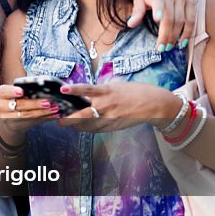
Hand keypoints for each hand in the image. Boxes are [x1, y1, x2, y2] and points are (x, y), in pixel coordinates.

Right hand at [0, 84, 59, 142]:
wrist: (8, 116)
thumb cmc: (15, 99)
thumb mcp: (15, 92)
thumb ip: (24, 89)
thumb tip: (43, 88)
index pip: (4, 91)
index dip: (12, 91)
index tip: (21, 92)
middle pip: (18, 105)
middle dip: (34, 104)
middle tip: (48, 102)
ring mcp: (5, 117)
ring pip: (26, 115)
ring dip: (42, 112)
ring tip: (54, 109)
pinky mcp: (13, 126)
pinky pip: (30, 122)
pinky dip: (43, 118)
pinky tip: (52, 116)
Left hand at [57, 82, 179, 131]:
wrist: (155, 104)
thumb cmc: (136, 91)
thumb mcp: (116, 86)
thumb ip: (101, 90)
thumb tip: (87, 93)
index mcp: (107, 91)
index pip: (87, 89)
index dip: (74, 89)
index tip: (62, 89)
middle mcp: (107, 105)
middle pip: (83, 114)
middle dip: (69, 119)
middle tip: (58, 121)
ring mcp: (110, 117)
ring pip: (88, 125)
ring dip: (77, 125)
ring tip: (68, 124)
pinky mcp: (114, 126)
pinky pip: (97, 129)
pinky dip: (89, 128)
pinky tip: (83, 126)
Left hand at [128, 0, 194, 49]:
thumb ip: (137, 11)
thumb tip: (130, 24)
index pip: (158, 2)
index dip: (159, 10)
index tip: (157, 19)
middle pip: (170, 18)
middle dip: (166, 35)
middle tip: (161, 49)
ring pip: (181, 21)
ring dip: (176, 36)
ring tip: (170, 47)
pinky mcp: (191, 1)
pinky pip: (192, 19)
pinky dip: (188, 32)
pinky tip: (183, 42)